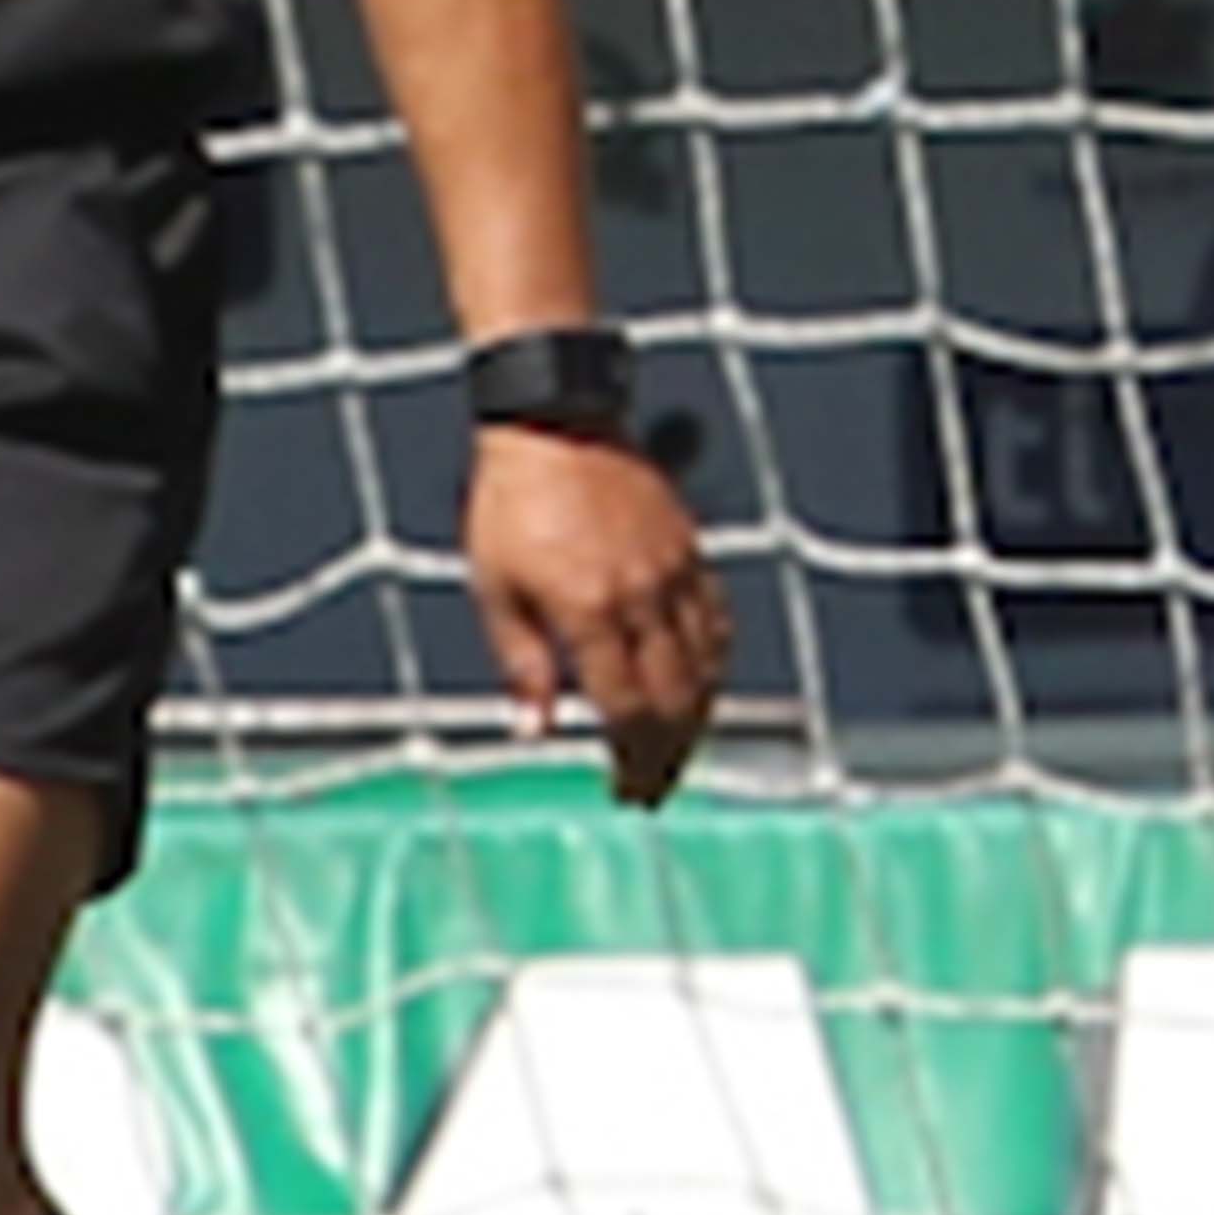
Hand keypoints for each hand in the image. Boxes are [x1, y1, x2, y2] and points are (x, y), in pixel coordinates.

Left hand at [466, 420, 724, 805]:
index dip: (630, 760)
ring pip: (706, 666)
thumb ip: (520, 662)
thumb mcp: (495, 586)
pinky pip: (718, 621)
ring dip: (696, 719)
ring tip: (676, 751)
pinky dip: (715, 664)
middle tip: (653, 789)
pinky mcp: (689, 548)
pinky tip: (701, 687)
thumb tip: (533, 730)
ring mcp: (673, 570)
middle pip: (675, 700)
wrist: (553, 422)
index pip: (627, 709)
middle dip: (668, 755)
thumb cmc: (511, 502)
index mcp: (589, 609)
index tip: (624, 792)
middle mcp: (642, 595)